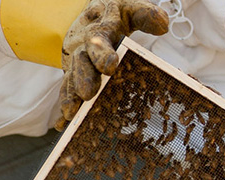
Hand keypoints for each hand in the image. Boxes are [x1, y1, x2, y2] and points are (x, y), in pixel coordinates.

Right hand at [56, 0, 170, 129]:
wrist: (91, 15)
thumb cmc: (116, 15)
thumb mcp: (131, 9)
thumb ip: (146, 15)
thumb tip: (163, 25)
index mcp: (100, 28)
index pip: (100, 38)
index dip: (103, 52)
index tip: (110, 66)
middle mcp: (84, 44)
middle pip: (82, 61)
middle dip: (84, 77)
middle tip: (88, 93)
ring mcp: (77, 60)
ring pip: (72, 78)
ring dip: (71, 95)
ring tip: (71, 113)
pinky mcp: (74, 74)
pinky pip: (67, 90)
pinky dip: (65, 105)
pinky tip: (61, 124)